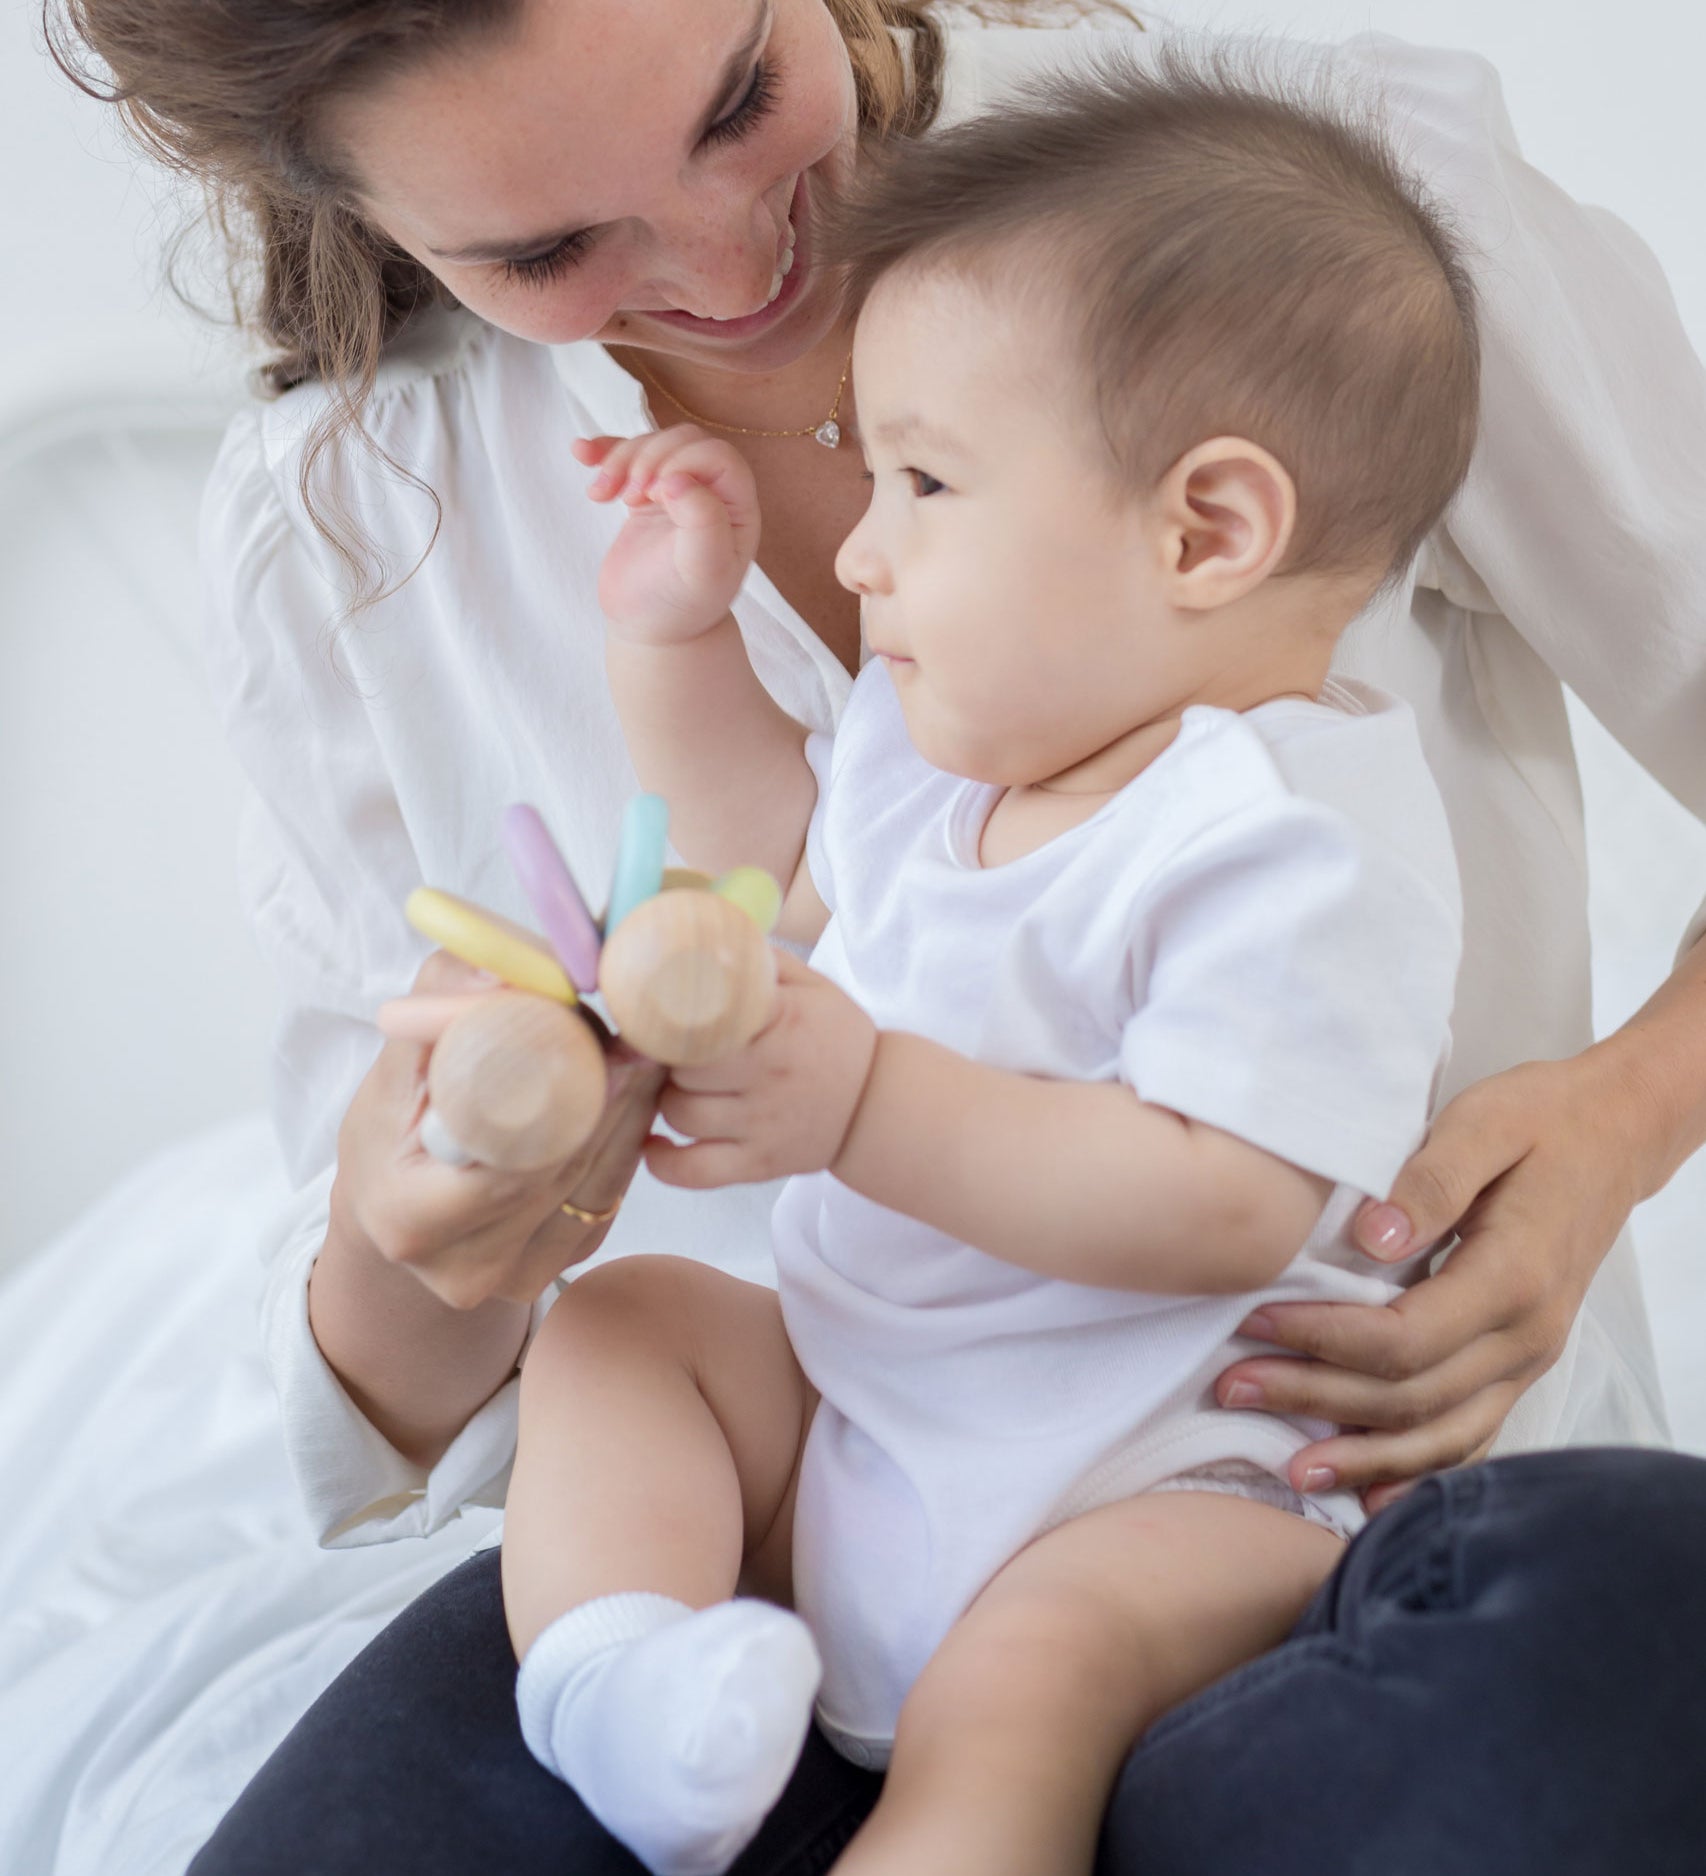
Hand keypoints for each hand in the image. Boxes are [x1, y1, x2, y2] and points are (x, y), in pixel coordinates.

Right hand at [333, 951, 663, 1309]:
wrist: (392, 1210)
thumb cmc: (387, 1132)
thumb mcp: (392, 1067)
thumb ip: (441, 1011)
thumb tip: (502, 969)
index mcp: (410, 1220)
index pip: (510, 1156)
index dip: (563, 1094)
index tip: (599, 1037)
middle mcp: (466, 1267)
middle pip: (566, 1167)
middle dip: (608, 1092)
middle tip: (641, 1029)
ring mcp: (517, 1278)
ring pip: (601, 1182)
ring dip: (630, 1111)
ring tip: (645, 1049)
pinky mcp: (559, 1270)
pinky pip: (608, 1196)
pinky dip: (625, 1140)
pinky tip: (634, 1094)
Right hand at [574, 426, 759, 643]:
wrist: (650, 630)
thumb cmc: (683, 605)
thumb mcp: (702, 570)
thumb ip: (702, 522)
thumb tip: (677, 479)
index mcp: (736, 508)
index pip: (716, 456)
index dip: (684, 462)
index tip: (658, 494)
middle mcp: (712, 494)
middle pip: (681, 442)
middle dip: (649, 458)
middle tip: (630, 497)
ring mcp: (676, 492)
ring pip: (652, 445)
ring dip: (621, 458)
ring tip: (602, 494)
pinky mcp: (644, 497)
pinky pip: (625, 458)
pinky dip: (603, 452)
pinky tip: (583, 453)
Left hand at [645, 951, 877, 1188]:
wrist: (882, 1105)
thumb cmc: (839, 1038)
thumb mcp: (815, 988)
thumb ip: (764, 961)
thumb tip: (712, 932)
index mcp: (781, 1024)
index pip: (704, 1017)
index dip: (670, 1015)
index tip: (659, 1010)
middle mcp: (768, 1076)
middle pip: (682, 1067)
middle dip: (667, 1057)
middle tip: (668, 1050)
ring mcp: (762, 1125)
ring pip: (680, 1114)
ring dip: (667, 1099)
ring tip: (676, 1086)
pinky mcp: (759, 1164)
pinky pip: (693, 1171)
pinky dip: (663, 1162)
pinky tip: (654, 1143)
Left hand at [1213, 1052, 1649, 1511]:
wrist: (1615, 1133)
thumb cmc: (1541, 1119)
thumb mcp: (1484, 1123)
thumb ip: (1430, 1179)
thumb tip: (1374, 1236)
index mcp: (1512, 1277)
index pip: (1404, 1338)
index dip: (1323, 1340)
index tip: (1254, 1323)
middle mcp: (1526, 1335)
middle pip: (1410, 1396)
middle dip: (1315, 1399)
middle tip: (1230, 1390)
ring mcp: (1528, 1358)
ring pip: (1443, 1435)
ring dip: (1363, 1457)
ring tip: (1289, 1468)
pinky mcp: (1519, 1364)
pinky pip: (1472, 1436)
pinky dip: (1420, 1471)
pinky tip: (1372, 1499)